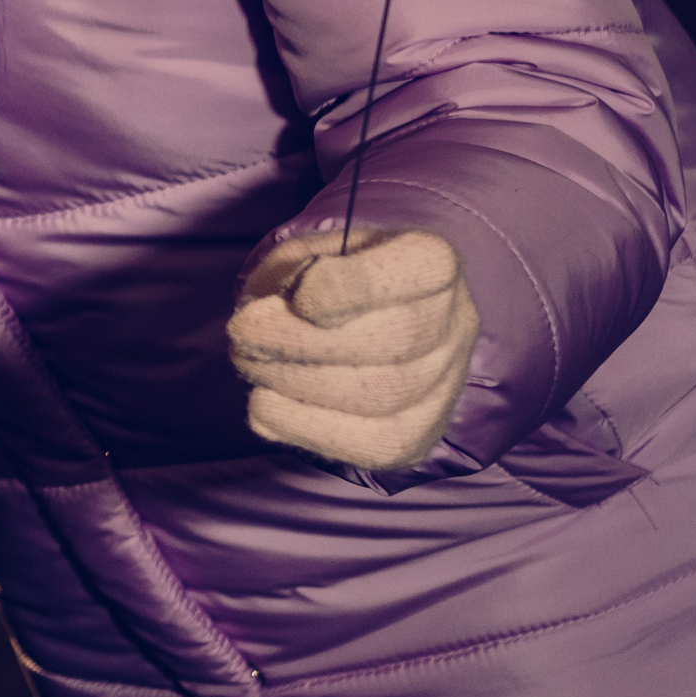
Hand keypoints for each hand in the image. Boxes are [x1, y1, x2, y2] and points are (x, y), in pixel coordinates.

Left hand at [228, 226, 477, 470]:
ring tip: (247, 361)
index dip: (351, 287)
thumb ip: (293, 272)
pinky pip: (371, 446)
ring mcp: (443, 385)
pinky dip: (304, 426)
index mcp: (431, 261)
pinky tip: (263, 403)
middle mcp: (454, 323)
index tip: (299, 298)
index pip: (418, 268)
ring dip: (293, 381)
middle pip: (394, 339)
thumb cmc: (330, 277)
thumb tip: (271, 316)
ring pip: (380, 396)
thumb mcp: (308, 250)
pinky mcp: (417, 436)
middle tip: (241, 334)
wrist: (367, 324)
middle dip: (300, 341)